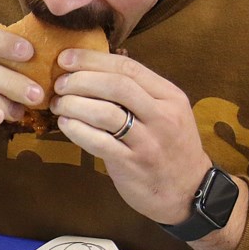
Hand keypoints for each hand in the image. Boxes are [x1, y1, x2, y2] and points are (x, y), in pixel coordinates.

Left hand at [49, 48, 212, 226]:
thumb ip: (140, 91)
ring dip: (74, 104)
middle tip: (59, 83)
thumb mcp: (169, 111)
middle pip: (116, 86)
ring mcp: (148, 142)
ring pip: (105, 113)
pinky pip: (99, 142)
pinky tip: (65, 124)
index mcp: (170, 96)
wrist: (189, 191)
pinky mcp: (132, 165)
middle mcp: (161, 116)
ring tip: (59, 104)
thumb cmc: (172, 147)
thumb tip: (98, 66)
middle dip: (81, 80)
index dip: (93, 60)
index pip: (128, 68)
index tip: (66, 58)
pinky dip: (77, 130)